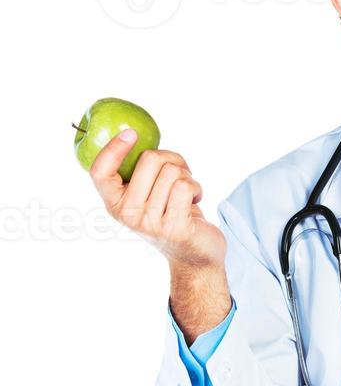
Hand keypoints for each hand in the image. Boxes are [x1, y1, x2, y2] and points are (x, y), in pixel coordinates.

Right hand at [89, 132, 225, 269]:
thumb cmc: (172, 214)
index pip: (100, 172)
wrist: (195, 253)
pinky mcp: (174, 227)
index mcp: (115, 203)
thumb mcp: (147, 195)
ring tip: (186, 193)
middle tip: (180, 173)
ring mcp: (150, 222)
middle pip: (149, 159)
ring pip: (172, 171)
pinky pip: (185, 186)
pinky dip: (196, 187)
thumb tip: (134, 133)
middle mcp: (128, 214)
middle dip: (172, 158)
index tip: (131, 132)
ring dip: (187, 175)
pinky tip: (195, 200)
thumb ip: (140, 173)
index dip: (113, 149)